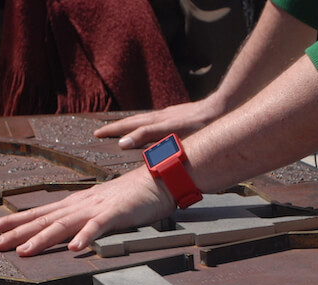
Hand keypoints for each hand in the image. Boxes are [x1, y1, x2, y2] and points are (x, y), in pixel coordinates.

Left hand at [0, 167, 175, 256]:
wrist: (158, 179)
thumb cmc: (129, 196)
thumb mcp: (98, 208)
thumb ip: (80, 220)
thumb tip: (62, 233)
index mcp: (73, 205)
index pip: (37, 214)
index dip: (12, 222)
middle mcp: (78, 206)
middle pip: (42, 220)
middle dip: (16, 232)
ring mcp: (96, 209)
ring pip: (64, 225)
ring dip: (43, 239)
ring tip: (24, 252)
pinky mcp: (115, 214)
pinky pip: (98, 228)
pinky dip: (85, 238)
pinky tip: (73, 249)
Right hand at [93, 99, 221, 148]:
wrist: (220, 109)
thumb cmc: (199, 123)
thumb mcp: (170, 131)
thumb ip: (147, 135)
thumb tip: (123, 142)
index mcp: (156, 121)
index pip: (128, 126)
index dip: (112, 130)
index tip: (97, 134)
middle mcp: (160, 116)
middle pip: (132, 121)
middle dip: (115, 127)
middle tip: (99, 131)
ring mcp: (169, 115)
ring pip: (143, 121)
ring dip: (129, 125)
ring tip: (119, 130)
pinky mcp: (178, 116)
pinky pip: (154, 121)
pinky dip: (144, 125)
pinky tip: (149, 130)